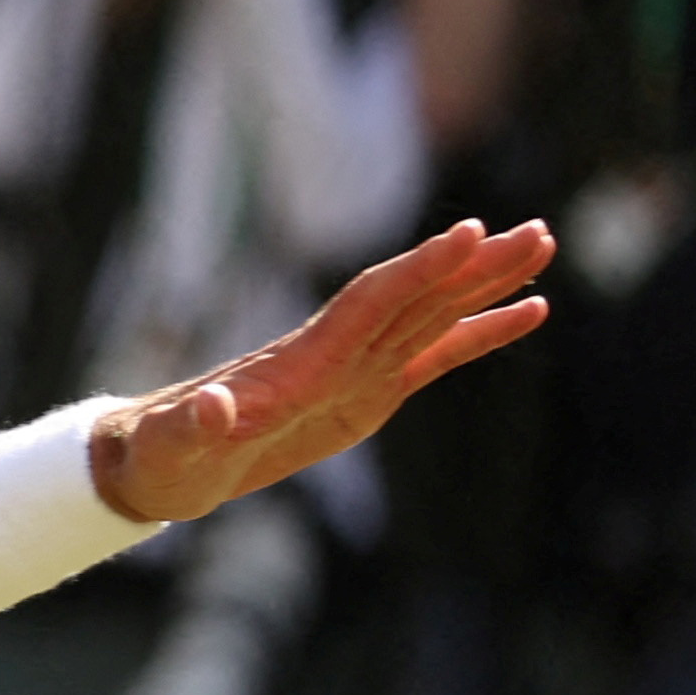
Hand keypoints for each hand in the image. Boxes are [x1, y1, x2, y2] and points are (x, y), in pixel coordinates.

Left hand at [87, 221, 555, 529]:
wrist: (153, 462)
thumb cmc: (159, 456)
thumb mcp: (172, 449)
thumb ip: (191, 428)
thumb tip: (209, 408)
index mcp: (299, 362)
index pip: (370, 302)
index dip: (418, 269)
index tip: (469, 232)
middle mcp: (332, 353)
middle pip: (415, 296)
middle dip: (472, 266)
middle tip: (537, 232)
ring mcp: (352, 370)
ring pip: (432, 315)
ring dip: (486, 282)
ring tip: (542, 244)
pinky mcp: (364, 395)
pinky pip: (434, 357)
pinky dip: (480, 334)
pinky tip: (529, 312)